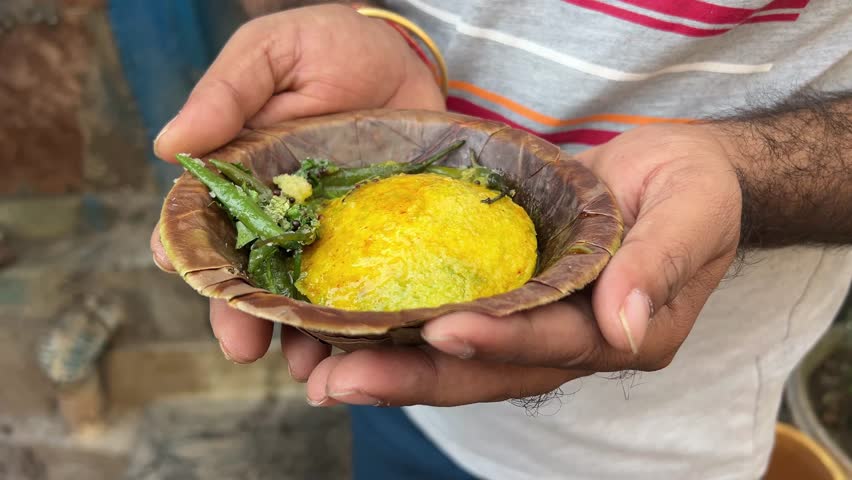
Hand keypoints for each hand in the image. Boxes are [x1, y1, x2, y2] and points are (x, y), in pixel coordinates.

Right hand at [150, 4, 443, 365]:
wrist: (408, 55)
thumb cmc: (329, 46)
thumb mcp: (271, 54)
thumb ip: (226, 94)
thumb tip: (169, 145)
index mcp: (241, 178)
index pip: (203, 226)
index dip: (191, 255)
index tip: (184, 276)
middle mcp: (281, 216)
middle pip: (250, 278)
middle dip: (240, 315)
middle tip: (242, 347)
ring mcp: (331, 235)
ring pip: (304, 296)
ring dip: (297, 334)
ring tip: (302, 364)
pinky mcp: (380, 241)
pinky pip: (363, 288)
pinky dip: (354, 320)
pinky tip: (356, 344)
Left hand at [301, 123, 742, 406]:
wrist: (670, 172)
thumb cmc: (692, 186)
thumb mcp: (694, 209)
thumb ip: (661, 262)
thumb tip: (625, 323)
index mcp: (627, 334)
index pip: (556, 344)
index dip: (501, 341)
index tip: (441, 330)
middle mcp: (575, 343)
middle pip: (491, 371)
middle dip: (417, 378)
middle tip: (341, 381)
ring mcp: (539, 326)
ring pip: (462, 361)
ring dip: (395, 369)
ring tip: (325, 374)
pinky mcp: (512, 299)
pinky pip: (455, 322)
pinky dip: (403, 333)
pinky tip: (349, 333)